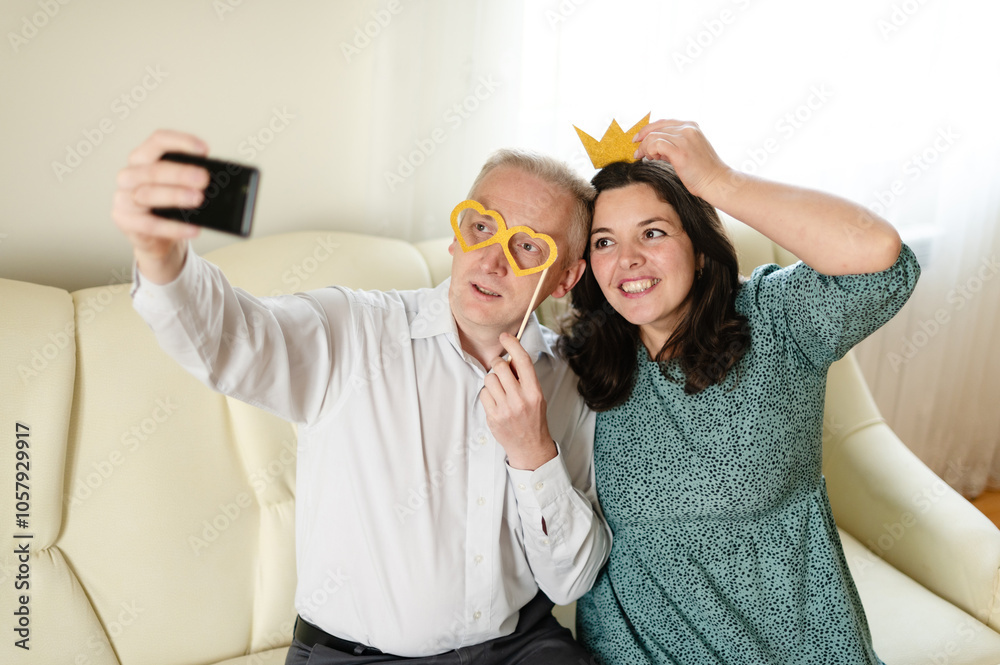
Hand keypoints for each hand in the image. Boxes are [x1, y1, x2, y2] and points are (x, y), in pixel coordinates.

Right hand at [111, 129, 211, 283]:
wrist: (155, 237)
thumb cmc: (169, 205)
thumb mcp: (179, 186)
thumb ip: (191, 178)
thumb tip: (218, 178)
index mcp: (142, 158)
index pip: (158, 141)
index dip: (181, 142)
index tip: (204, 150)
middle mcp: (129, 175)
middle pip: (153, 170)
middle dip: (180, 173)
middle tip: (204, 178)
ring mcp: (123, 198)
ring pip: (148, 194)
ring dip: (175, 196)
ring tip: (198, 199)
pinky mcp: (125, 221)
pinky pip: (151, 225)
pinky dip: (174, 227)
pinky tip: (194, 228)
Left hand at [480, 333, 556, 470]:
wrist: (530, 447)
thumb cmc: (533, 418)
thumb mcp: (536, 396)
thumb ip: (524, 378)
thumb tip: (510, 356)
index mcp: (534, 391)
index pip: (522, 361)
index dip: (512, 344)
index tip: (505, 337)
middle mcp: (520, 399)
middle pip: (500, 366)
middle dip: (498, 364)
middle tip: (501, 370)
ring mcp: (505, 408)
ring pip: (489, 378)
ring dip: (492, 380)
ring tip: (500, 390)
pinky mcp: (493, 416)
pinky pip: (483, 393)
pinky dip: (487, 394)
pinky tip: (495, 402)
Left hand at [633, 119, 732, 200]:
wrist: (716, 181)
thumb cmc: (702, 171)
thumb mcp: (688, 151)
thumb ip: (673, 145)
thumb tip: (654, 148)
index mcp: (691, 126)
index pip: (663, 122)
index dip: (647, 130)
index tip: (638, 139)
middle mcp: (688, 128)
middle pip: (656, 128)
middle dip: (643, 139)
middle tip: (637, 152)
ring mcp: (684, 138)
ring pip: (654, 136)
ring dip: (645, 148)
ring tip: (647, 158)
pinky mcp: (680, 151)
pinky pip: (656, 145)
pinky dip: (649, 151)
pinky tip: (652, 159)